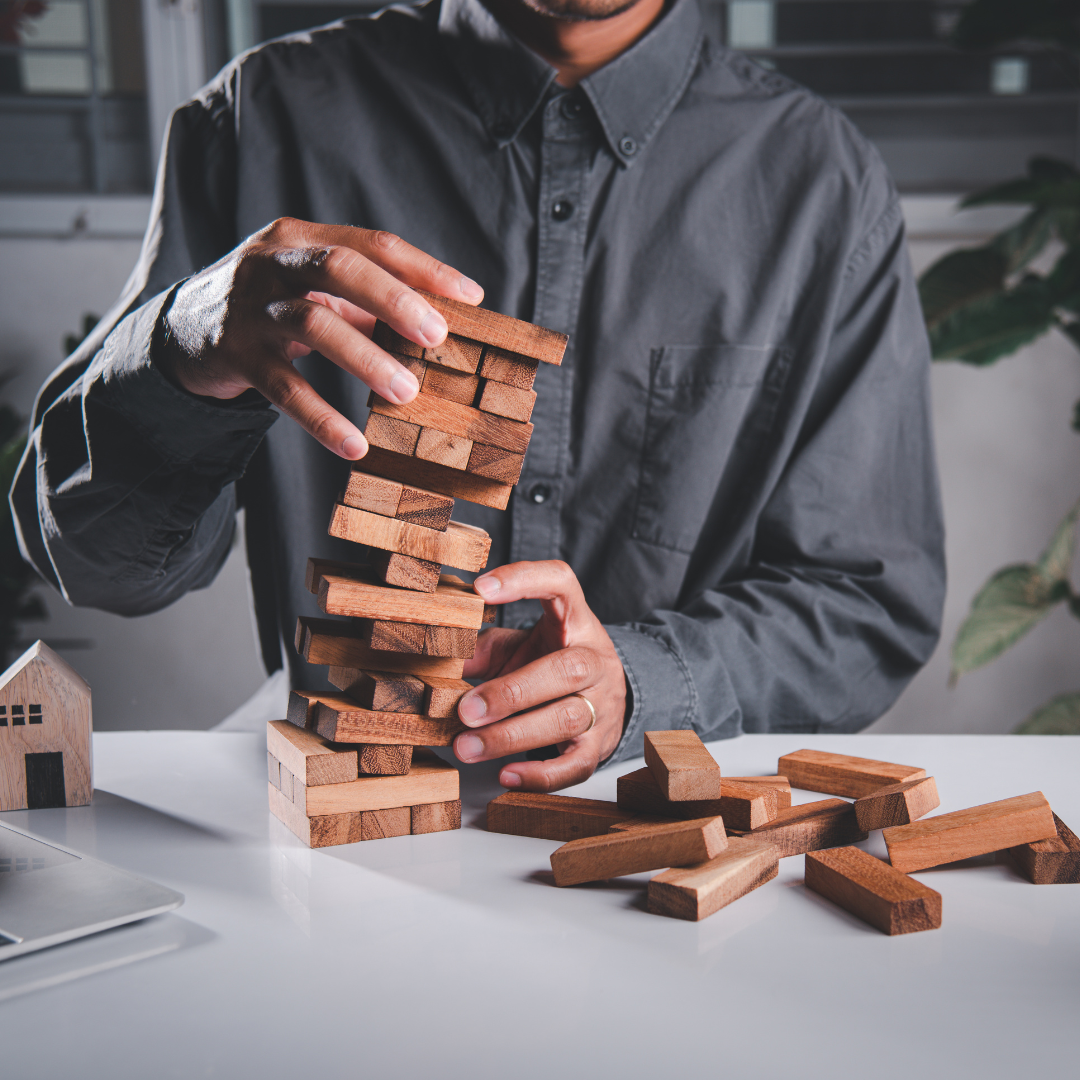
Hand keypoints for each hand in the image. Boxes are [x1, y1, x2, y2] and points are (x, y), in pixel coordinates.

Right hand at [157, 217, 483, 457]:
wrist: (185, 331)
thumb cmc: (272, 306)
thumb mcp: (314, 291)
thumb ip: (366, 302)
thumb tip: (441, 327)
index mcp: (302, 237)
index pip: (372, 243)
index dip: (424, 269)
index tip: (470, 298)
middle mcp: (273, 262)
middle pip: (340, 268)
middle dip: (394, 301)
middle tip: (437, 338)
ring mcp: (250, 306)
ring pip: (313, 324)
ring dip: (365, 359)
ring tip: (407, 393)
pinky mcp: (234, 354)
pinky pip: (283, 388)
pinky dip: (321, 418)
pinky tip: (354, 445)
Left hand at [454, 560, 627, 790]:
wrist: (601, 695)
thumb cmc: (546, 662)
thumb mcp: (516, 646)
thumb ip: (480, 649)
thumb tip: (434, 659)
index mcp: (574, 620)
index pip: (560, 583)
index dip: (524, 580)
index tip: (480, 590)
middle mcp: (595, 658)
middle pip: (566, 670)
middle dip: (511, 692)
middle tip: (464, 709)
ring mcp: (603, 703)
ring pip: (567, 719)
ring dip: (511, 736)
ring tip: (466, 746)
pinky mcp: (600, 745)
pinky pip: (576, 765)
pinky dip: (540, 776)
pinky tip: (506, 776)